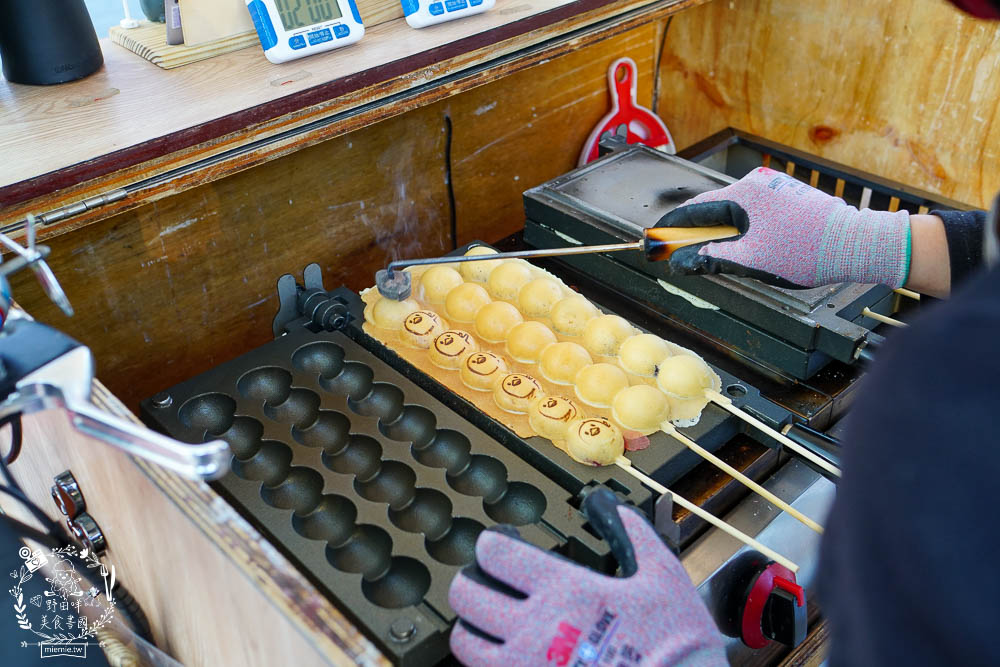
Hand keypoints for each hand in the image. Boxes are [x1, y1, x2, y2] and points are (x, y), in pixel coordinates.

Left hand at [448, 488, 725, 666]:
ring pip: (464, 641)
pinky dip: (487, 661)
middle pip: (466, 594)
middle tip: (483, 581)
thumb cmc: (675, 642)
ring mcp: (526, 665)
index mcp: (565, 589)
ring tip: (486, 623)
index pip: (494, 553)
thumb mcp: (662, 575)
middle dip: (469, 581)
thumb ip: (633, 534)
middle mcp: (536, 627)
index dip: (491, 545)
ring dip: (470, 627)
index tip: (497, 547)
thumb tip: (612, 507)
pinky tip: (505, 655)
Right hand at [659, 167, 910, 288]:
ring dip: (718, 233)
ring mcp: (775, 190)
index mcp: (742, 195)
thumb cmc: (804, 251)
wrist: (858, 244)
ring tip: (708, 256)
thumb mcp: (748, 262)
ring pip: (734, 212)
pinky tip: (741, 248)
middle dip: (692, 232)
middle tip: (674, 253)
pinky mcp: (790, 199)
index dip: (669, 228)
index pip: (692, 210)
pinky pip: (753, 213)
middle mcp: (757, 185)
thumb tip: (678, 263)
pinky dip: (739, 229)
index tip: (651, 240)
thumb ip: (708, 259)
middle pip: (712, 209)